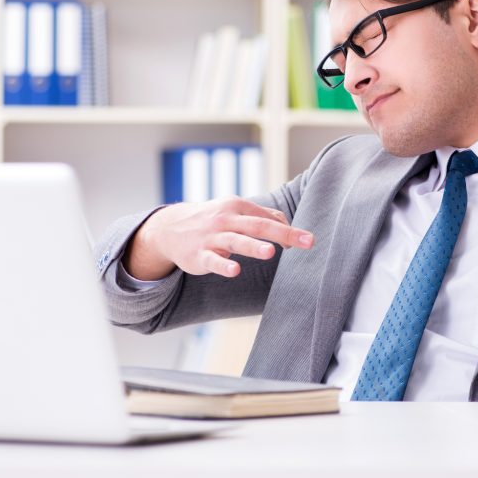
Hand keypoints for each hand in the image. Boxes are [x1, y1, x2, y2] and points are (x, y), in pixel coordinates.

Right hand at [124, 197, 313, 280]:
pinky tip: (235, 270)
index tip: (306, 241)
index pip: (268, 217)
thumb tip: (288, 225)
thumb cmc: (212, 221)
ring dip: (253, 246)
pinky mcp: (199, 255)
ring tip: (270, 252)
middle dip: (284, 234)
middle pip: (258, 226)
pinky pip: (213, 261)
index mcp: (237, 207)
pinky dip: (224, 265)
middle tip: (307, 242)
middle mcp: (226, 219)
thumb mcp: (234, 212)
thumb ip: (261, 217)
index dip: (288, 230)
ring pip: (236, 241)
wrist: (170, 228)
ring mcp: (212, 237)